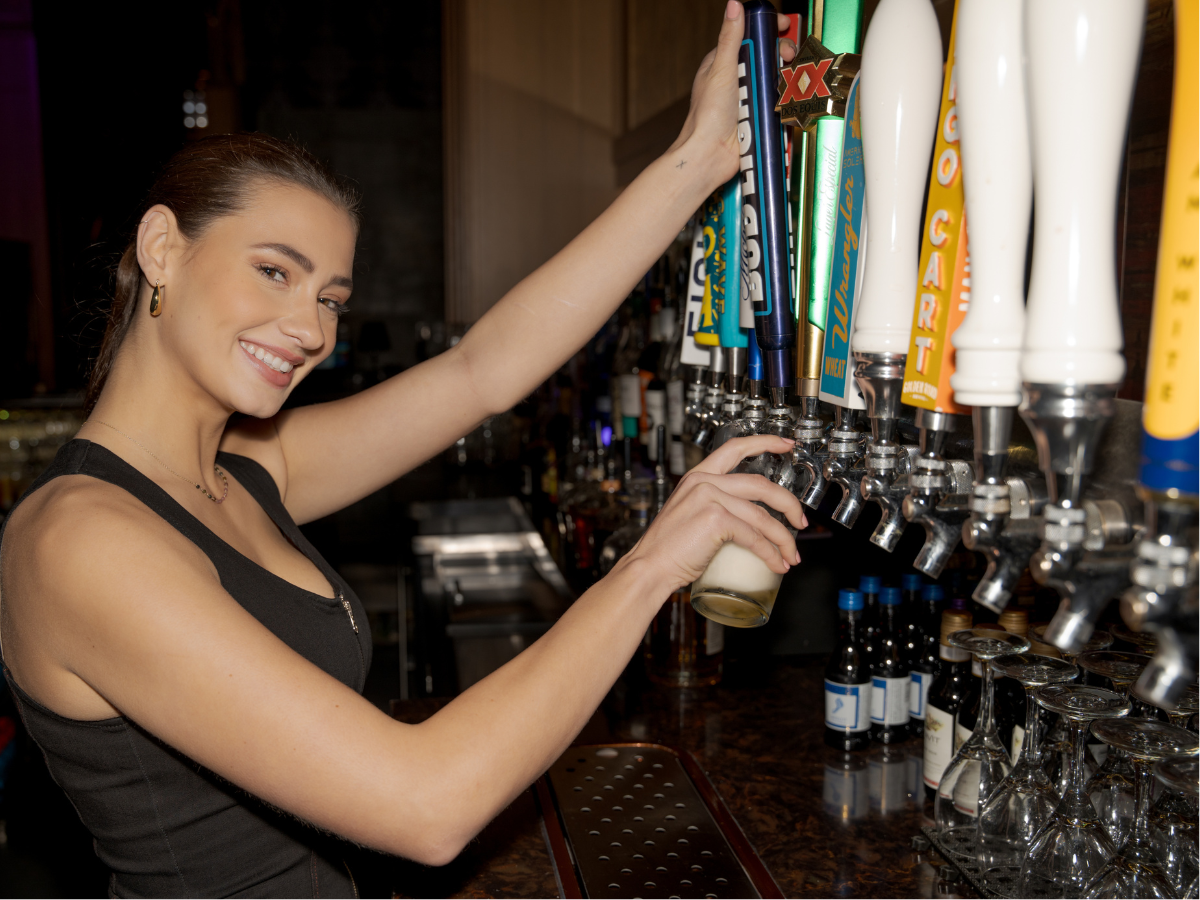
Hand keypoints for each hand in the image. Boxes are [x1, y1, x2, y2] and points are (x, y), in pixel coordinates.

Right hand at [622, 435, 808, 594]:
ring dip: (784, 539)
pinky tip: (776, 563)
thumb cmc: (668, 549)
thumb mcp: (690, 515)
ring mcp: (709, 498)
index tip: (787, 444)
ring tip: (791, 555)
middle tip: (801, 521)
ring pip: (763, 516)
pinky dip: (771, 553)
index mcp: (698, 476)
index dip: (766, 442)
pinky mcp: (715, 519)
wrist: (649, 568)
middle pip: (762, 485)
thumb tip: (750, 521)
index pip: (736, 448)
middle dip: (789, 505)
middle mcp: (704, 481)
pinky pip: (755, 537)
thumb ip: (715, 507)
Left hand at [671, 2, 797, 182]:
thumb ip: (730, 38)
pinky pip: (778, 102)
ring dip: (783, 78)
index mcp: (722, 63)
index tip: (782, 26)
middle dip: (780, 54)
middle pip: (766, 56)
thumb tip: (734, 7)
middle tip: (787, 56)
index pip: (749, 36)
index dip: (767, 29)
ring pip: (775, 78)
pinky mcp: (759, 115)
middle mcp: (736, 79)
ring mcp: (748, 97)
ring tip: (786, 79)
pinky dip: (783, 100)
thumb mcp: (721, 69)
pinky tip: (786, 99)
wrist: (711, 156)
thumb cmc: (708, 117)